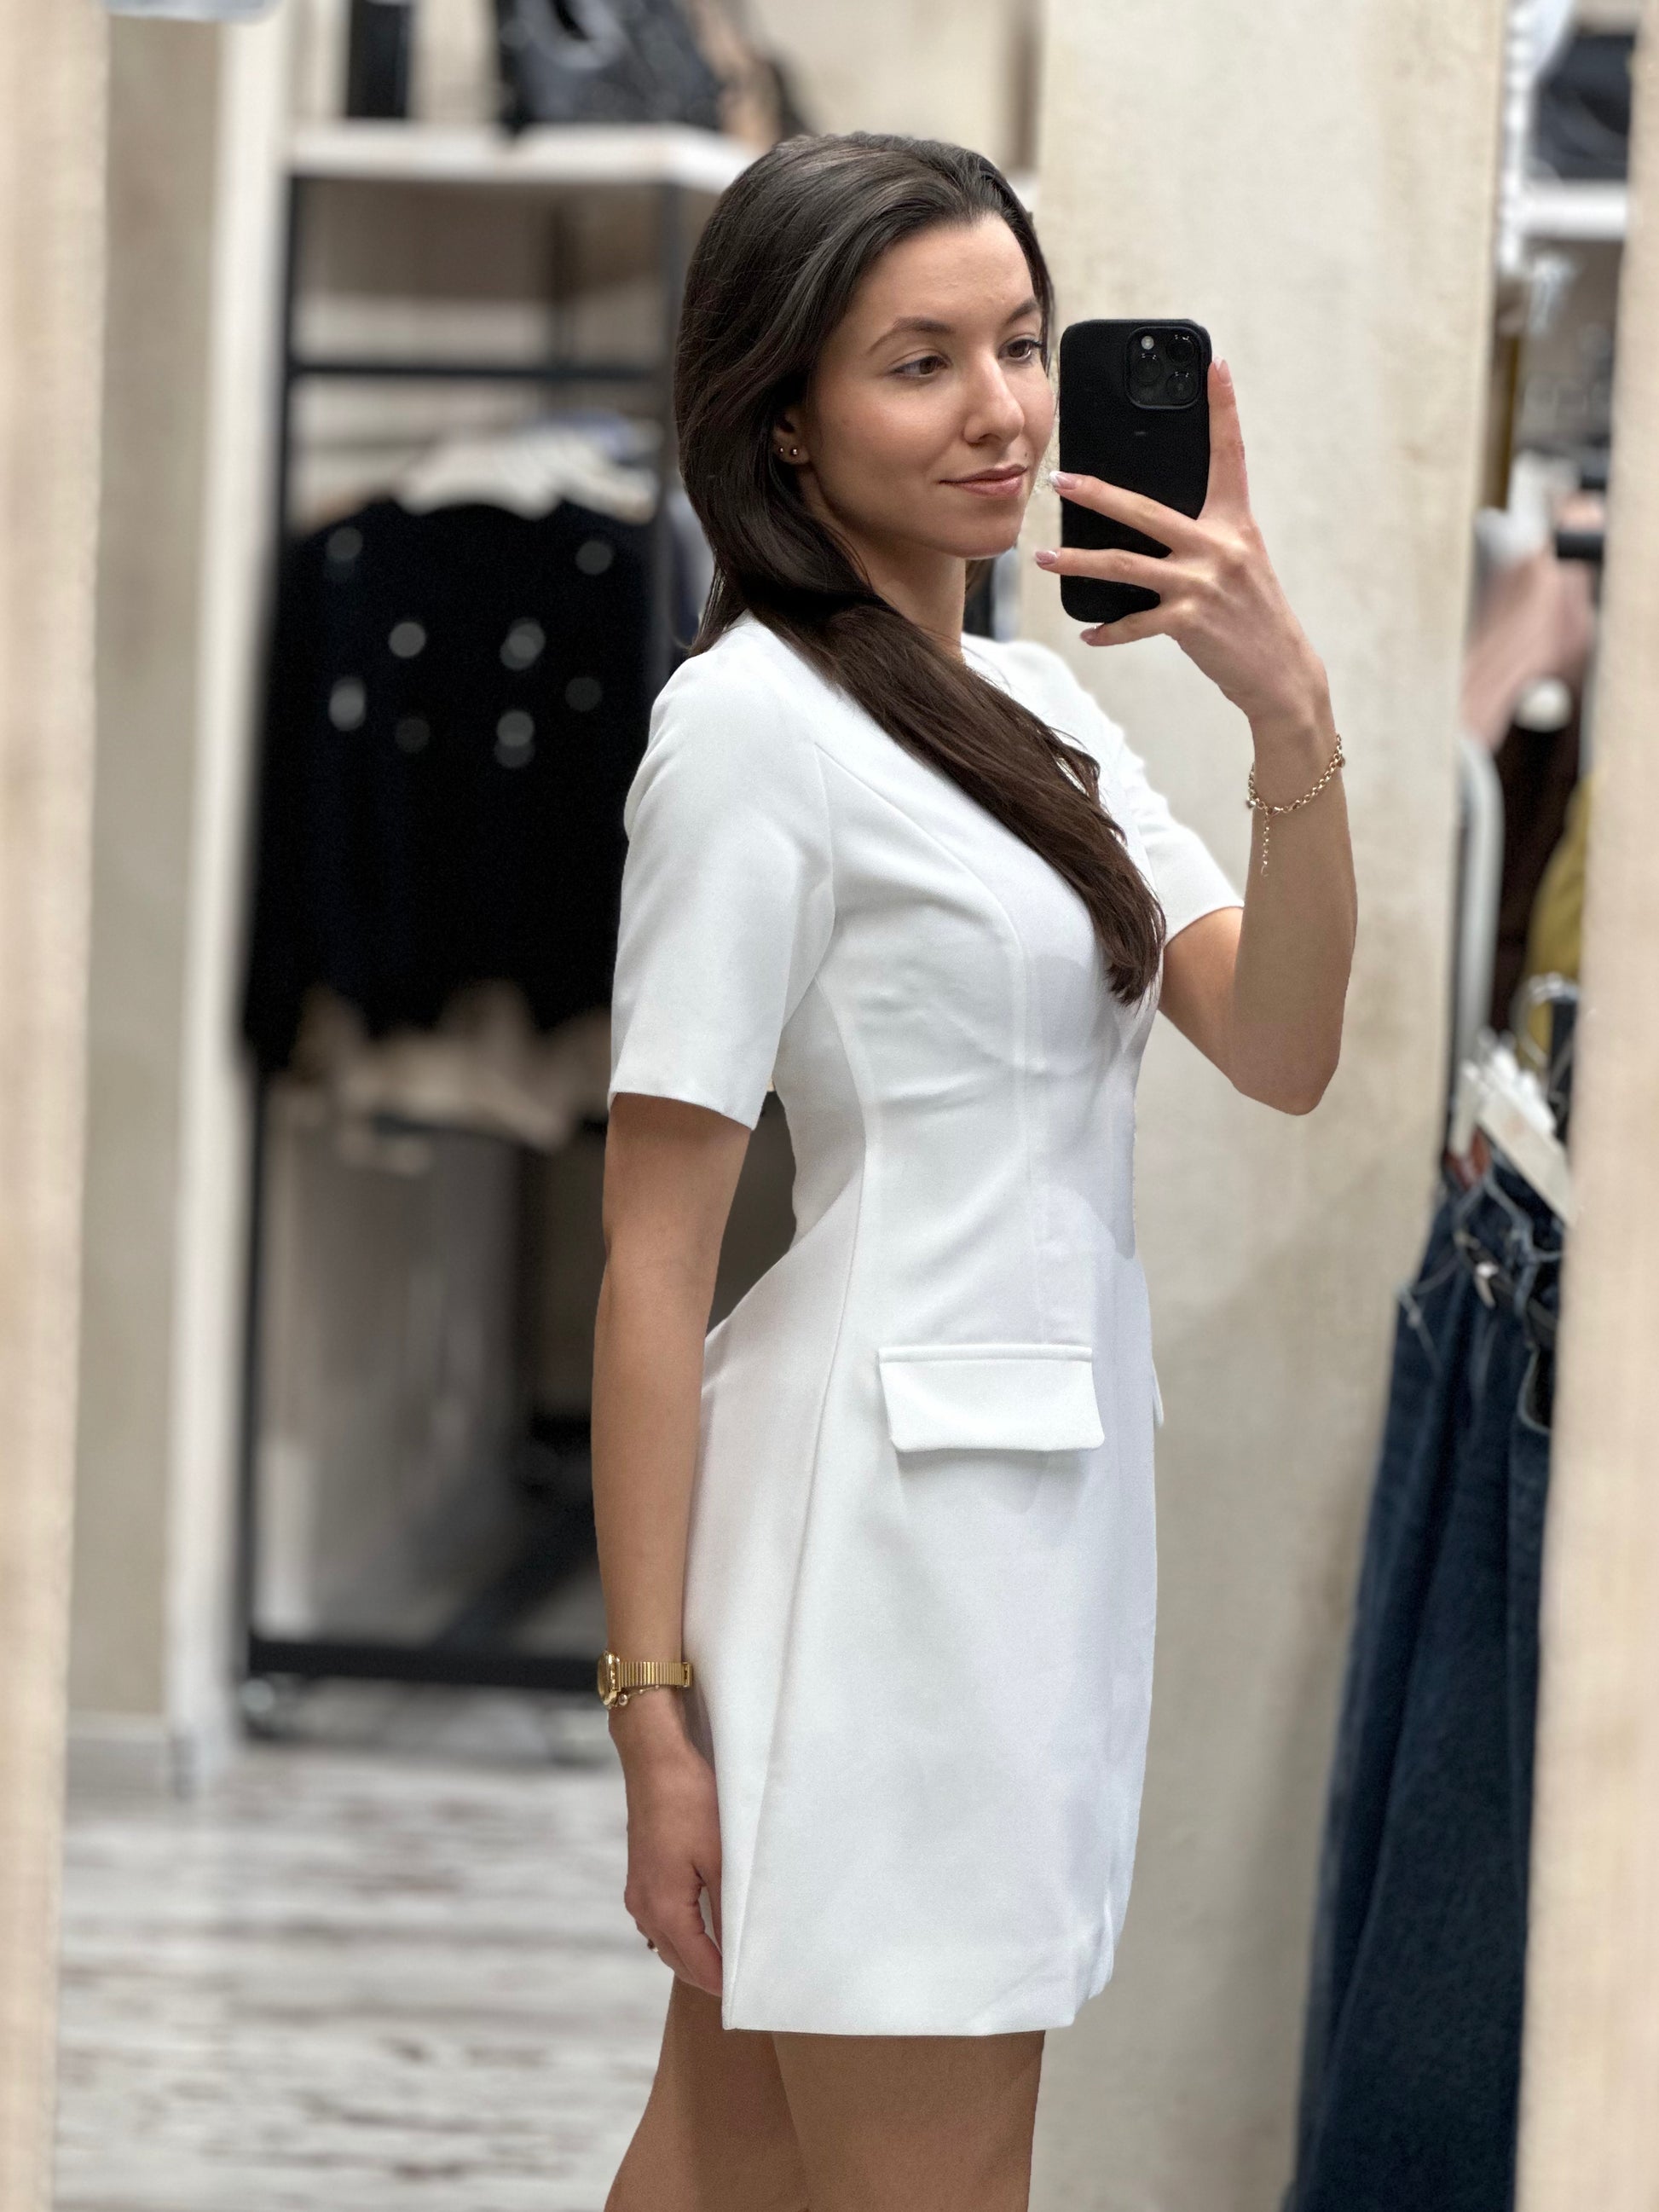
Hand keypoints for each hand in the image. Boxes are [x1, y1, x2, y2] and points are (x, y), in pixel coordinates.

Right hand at [613, 1691, 723, 1994]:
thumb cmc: (690, 1802)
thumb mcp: (721, 1856)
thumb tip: (741, 1948)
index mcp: (664, 1909)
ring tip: (732, 1957)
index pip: (698, 1967)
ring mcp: (639, 1893)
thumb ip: (729, 1907)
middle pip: (679, 1961)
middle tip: (746, 1983)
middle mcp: (645, 1908)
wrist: (656, 1761)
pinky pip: (662, 1921)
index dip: (725, 1985)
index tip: (752, 1996)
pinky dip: (684, 1933)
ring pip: (669, 1942)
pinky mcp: (642, 1876)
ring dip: (696, 1954)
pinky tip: (706, 1925)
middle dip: (710, 1976)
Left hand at [1035, 359, 1329, 741]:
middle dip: (1096, 493)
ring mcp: (1203, 584)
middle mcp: (1219, 546)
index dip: (1223, 407)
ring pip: (1124, 565)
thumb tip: (1149, 523)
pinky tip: (1087, 633)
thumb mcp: (1239, 563)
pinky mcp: (1190, 622)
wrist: (1281, 672)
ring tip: (1042, 558)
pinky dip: (1108, 632)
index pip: (1230, 454)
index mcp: (1235, 522)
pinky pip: (1135, 623)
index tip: (1215, 364)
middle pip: (1145, 510)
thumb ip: (1203, 537)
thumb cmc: (1253, 615)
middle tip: (1059, 478)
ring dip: (1076, 561)